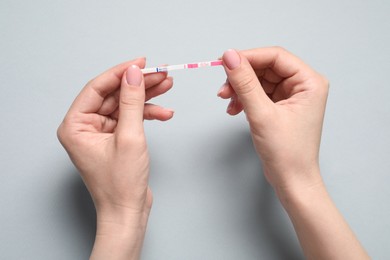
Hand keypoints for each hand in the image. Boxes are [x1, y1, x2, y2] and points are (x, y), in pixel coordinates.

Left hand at [57, 58, 173, 258]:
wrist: (128, 212)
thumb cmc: (121, 183)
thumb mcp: (129, 137)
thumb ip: (131, 101)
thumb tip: (133, 73)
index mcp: (75, 126)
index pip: (98, 88)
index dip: (121, 72)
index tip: (142, 62)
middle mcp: (84, 127)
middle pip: (114, 95)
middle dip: (139, 85)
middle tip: (161, 74)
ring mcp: (100, 133)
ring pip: (124, 105)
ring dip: (147, 97)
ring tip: (168, 86)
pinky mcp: (114, 139)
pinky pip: (130, 118)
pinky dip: (147, 114)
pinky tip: (165, 113)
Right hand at [219, 48, 368, 258]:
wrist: (291, 180)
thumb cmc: (286, 152)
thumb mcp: (262, 114)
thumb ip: (244, 83)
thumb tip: (229, 56)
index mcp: (309, 82)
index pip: (275, 56)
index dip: (249, 56)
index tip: (225, 61)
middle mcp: (303, 85)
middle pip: (266, 67)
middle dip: (242, 77)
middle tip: (223, 87)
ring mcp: (292, 96)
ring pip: (260, 80)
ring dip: (240, 89)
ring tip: (227, 101)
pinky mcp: (281, 106)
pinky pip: (259, 93)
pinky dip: (244, 99)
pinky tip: (234, 109)